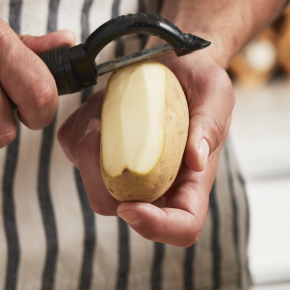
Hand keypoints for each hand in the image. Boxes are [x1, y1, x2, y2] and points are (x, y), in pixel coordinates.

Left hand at [57, 49, 233, 246]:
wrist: (173, 61)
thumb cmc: (200, 80)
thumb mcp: (215, 93)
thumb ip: (210, 125)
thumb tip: (195, 160)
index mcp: (189, 182)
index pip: (181, 228)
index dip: (156, 228)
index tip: (130, 207)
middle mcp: (153, 184)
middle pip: (116, 208)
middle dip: (98, 177)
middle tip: (100, 131)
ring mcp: (121, 171)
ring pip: (89, 180)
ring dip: (88, 143)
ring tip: (106, 109)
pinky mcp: (96, 151)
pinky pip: (73, 148)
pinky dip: (79, 125)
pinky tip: (98, 106)